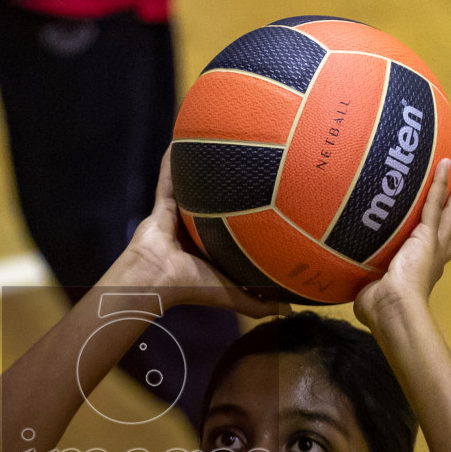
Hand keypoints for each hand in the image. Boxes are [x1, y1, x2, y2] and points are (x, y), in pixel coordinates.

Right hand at [114, 146, 282, 318]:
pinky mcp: (163, 204)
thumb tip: (291, 311)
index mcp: (211, 248)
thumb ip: (261, 304)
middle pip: (213, 204)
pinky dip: (172, 160)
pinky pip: (168, 177)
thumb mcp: (236, 296)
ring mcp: (178, 215)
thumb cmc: (195, 287)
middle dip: (227, 186)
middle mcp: (195, 230)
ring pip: (191, 186)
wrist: (159, 278)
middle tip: (247, 164)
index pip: (231, 229)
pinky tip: (181, 139)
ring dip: (198, 167)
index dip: (247, 216)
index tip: (267, 200)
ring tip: (212, 142)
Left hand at [354, 157, 450, 326]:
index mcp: (427, 268)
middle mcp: (436, 255)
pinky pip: (434, 203)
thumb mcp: (374, 292)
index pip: (443, 241)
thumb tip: (355, 288)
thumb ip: (369, 284)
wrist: (392, 310)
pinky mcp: (426, 236)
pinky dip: (441, 182)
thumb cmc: (380, 310)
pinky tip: (446, 163)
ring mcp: (434, 244)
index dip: (450, 225)